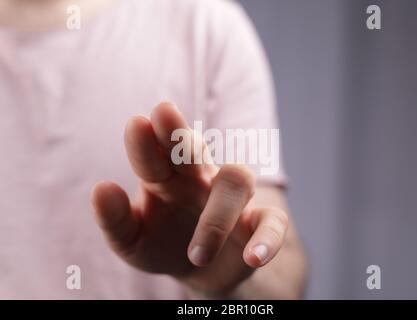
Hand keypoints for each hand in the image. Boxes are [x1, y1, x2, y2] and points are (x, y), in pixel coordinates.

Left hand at [91, 102, 288, 293]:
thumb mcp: (130, 240)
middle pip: (197, 149)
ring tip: (196, 254)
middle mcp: (200, 180)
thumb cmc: (161, 244)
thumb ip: (115, 220)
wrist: (199, 272)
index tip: (136, 122)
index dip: (147, 139)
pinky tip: (253, 258)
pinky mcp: (257, 224)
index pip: (157, 153)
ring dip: (217, 217)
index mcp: (166, 179)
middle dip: (181, 135)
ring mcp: (232, 200)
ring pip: (237, 182)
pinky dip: (268, 238)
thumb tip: (101, 188)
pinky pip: (273, 222)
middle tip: (163, 114)